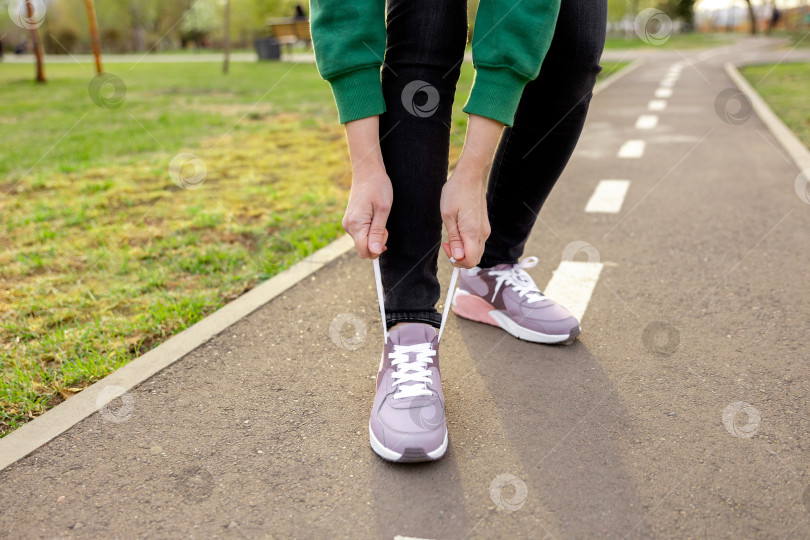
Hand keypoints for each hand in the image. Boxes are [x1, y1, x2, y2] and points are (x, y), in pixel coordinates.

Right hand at [342, 168, 391, 258]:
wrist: (367, 172)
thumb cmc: (378, 187)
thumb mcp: (383, 210)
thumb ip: (378, 233)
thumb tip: (375, 252)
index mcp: (355, 224)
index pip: (364, 251)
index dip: (377, 249)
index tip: (385, 233)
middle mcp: (348, 226)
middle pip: (363, 248)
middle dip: (377, 242)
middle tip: (384, 224)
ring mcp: (348, 223)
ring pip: (362, 242)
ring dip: (374, 235)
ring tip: (379, 217)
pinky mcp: (350, 221)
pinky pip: (361, 234)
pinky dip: (369, 230)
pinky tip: (373, 217)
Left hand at [439, 114, 501, 267]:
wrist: (470, 176)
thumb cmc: (455, 193)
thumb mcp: (448, 216)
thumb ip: (454, 239)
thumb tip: (458, 257)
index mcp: (473, 232)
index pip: (470, 261)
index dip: (457, 261)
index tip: (446, 248)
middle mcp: (482, 233)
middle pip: (474, 258)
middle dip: (459, 257)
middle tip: (447, 244)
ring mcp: (485, 229)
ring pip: (476, 251)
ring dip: (463, 250)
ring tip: (451, 237)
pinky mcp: (484, 226)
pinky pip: (477, 242)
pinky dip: (468, 244)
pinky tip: (458, 231)